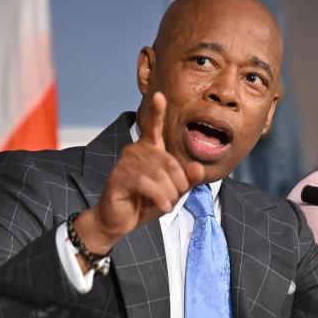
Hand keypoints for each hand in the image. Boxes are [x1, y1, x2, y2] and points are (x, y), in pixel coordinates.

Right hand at [74, 92, 204, 258]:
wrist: (120, 222)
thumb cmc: (145, 203)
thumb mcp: (173, 192)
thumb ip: (187, 180)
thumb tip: (198, 168)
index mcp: (149, 149)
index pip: (153, 126)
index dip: (157, 111)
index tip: (159, 96)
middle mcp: (136, 151)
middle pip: (170, 162)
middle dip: (179, 184)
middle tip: (174, 199)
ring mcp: (125, 162)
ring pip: (160, 174)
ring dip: (169, 193)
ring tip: (165, 203)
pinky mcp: (119, 177)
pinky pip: (147, 183)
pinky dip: (159, 197)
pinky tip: (161, 205)